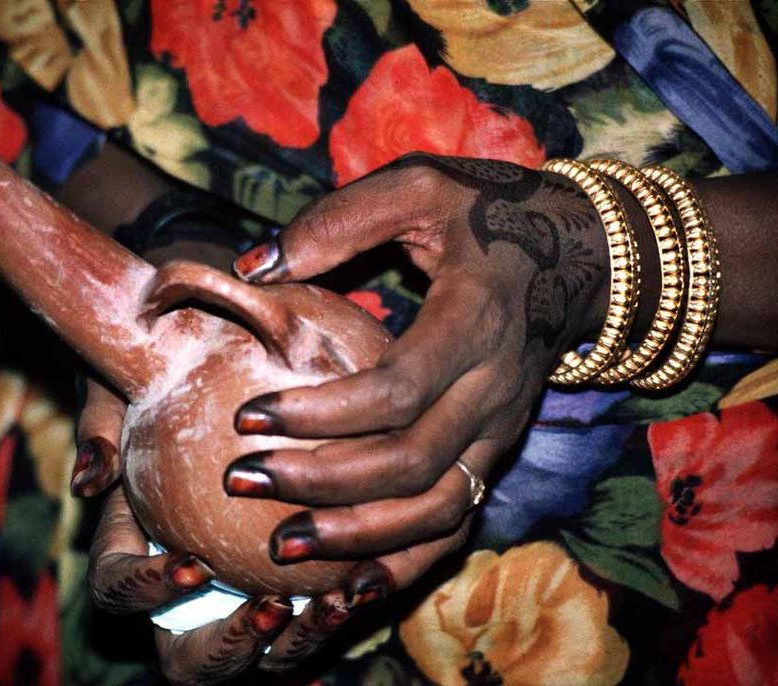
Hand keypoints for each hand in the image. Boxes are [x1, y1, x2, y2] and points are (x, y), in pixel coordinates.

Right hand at [73, 377, 381, 681]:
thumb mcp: (122, 389)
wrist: (215, 373)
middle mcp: (181, 590)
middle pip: (185, 656)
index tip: (195, 565)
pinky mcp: (290, 587)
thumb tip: (90, 479)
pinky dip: (336, 610)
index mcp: (130, 548)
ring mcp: (235, 596)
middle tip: (272, 606)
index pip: (115, 589)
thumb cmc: (158, 381)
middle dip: (228, 649)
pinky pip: (308, 621)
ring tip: (336, 601)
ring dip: (296, 641)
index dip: (146, 590)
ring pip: (258, 653)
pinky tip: (370, 575)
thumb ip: (102, 427)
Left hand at [224, 154, 609, 573]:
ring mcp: (501, 429)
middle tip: (242, 480)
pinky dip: (405, 562)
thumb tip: (253, 267)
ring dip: (358, 538)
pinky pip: (456, 523)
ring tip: (282, 548)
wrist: (577, 255)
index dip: (321, 414)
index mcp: (475, 320)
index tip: (249, 415)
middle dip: (320, 483)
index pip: (398, 390)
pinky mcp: (496, 451)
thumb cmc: (487, 213)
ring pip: (436, 511)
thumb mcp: (418, 187)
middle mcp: (495, 388)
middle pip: (410, 463)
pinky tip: (349, 582)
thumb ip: (338, 221)